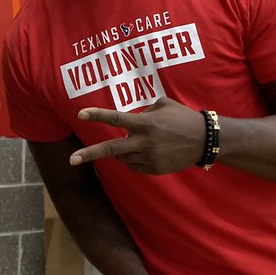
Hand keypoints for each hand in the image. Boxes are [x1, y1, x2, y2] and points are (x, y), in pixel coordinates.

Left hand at [70, 97, 204, 173]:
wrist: (204, 140)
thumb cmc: (182, 118)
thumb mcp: (163, 105)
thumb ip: (143, 111)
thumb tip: (128, 123)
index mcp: (146, 123)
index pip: (116, 118)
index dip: (97, 116)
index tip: (81, 114)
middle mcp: (145, 142)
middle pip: (111, 148)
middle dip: (89, 154)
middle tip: (71, 160)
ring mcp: (149, 158)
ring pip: (122, 157)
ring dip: (121, 150)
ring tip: (136, 141)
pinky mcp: (154, 170)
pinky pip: (134, 166)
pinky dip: (133, 158)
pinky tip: (147, 151)